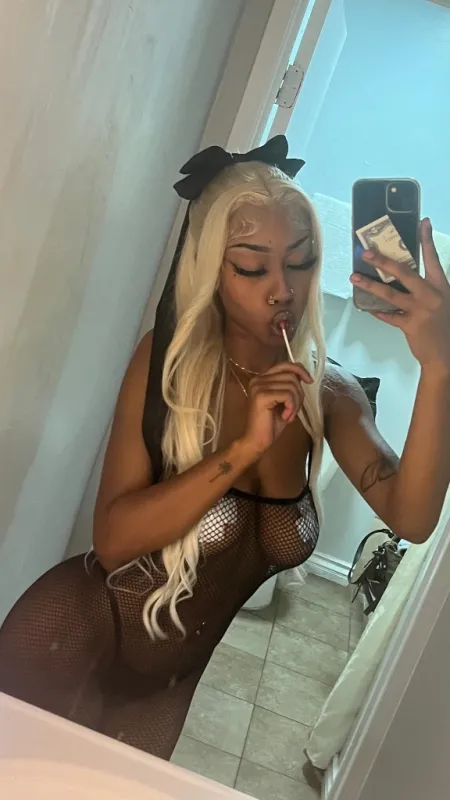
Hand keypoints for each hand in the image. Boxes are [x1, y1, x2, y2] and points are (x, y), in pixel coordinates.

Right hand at [241, 362, 311, 456]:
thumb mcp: (284, 401)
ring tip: (289, 415)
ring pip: (291, 386)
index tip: (309, 381)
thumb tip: (302, 376)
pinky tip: (286, 417)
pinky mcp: (261, 396)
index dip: (300, 370)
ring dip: (296, 403)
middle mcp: (258, 379)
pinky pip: (287, 395)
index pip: (284, 365)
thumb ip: (289, 387)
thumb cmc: (270, 424)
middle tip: (294, 410)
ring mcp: (258, 387)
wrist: (257, 441)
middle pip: (291, 376)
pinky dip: (292, 407)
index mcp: (261, 378)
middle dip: (299, 394)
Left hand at [350, 219, 449, 373]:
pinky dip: (377, 311)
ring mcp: (420, 310)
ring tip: (354, 278)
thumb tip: (403, 277)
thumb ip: (426, 290)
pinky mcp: (410, 325)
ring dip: (370, 285)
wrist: (446, 355)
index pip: (433, 259)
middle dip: (384, 261)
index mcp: (441, 286)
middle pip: (405, 273)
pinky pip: (388, 315)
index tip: (423, 222)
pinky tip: (366, 307)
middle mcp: (431, 295)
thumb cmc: (444, 326)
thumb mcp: (441, 302)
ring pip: (390, 294)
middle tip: (367, 253)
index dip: (427, 240)